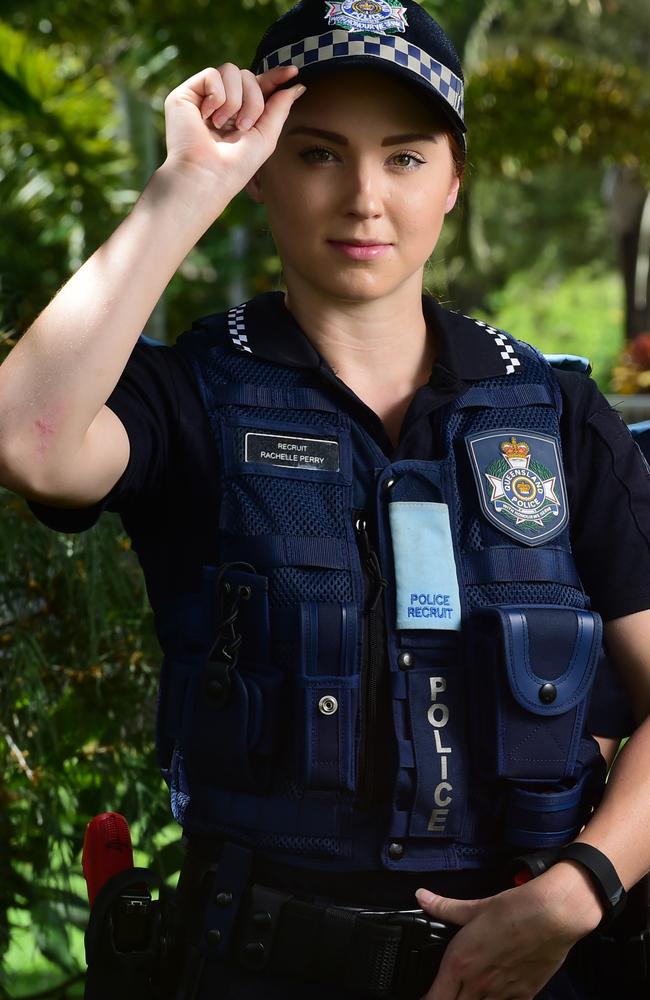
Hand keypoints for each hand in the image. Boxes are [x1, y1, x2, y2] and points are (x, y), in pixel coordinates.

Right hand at [162, 63, 304, 197]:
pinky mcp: (186, 94)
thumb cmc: (236, 166)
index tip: (293, 72)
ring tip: (222, 125)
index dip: (274, 77)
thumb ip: (280, 108)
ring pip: (231, 70)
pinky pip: (212, 74)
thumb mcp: (266, 137)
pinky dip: (216, 96)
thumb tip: (298, 85)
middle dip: (253, 100)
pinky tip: (207, 118)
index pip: (258, 86)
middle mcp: (221, 103)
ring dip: (234, 100)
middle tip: (243, 127)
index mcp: (239, 114)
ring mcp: (203, 98)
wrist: (207, 175)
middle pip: (248, 76)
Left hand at [415, 864, 602, 999]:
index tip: (425, 994)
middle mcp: (478, 984)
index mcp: (460, 963)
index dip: (426, 999)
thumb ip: (444, 907)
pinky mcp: (524, 996)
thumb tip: (422, 897)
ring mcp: (502, 994)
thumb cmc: (514, 910)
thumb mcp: (475, 907)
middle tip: (447, 992)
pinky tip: (495, 994)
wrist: (553, 916)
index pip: (434, 999)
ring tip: (471, 991)